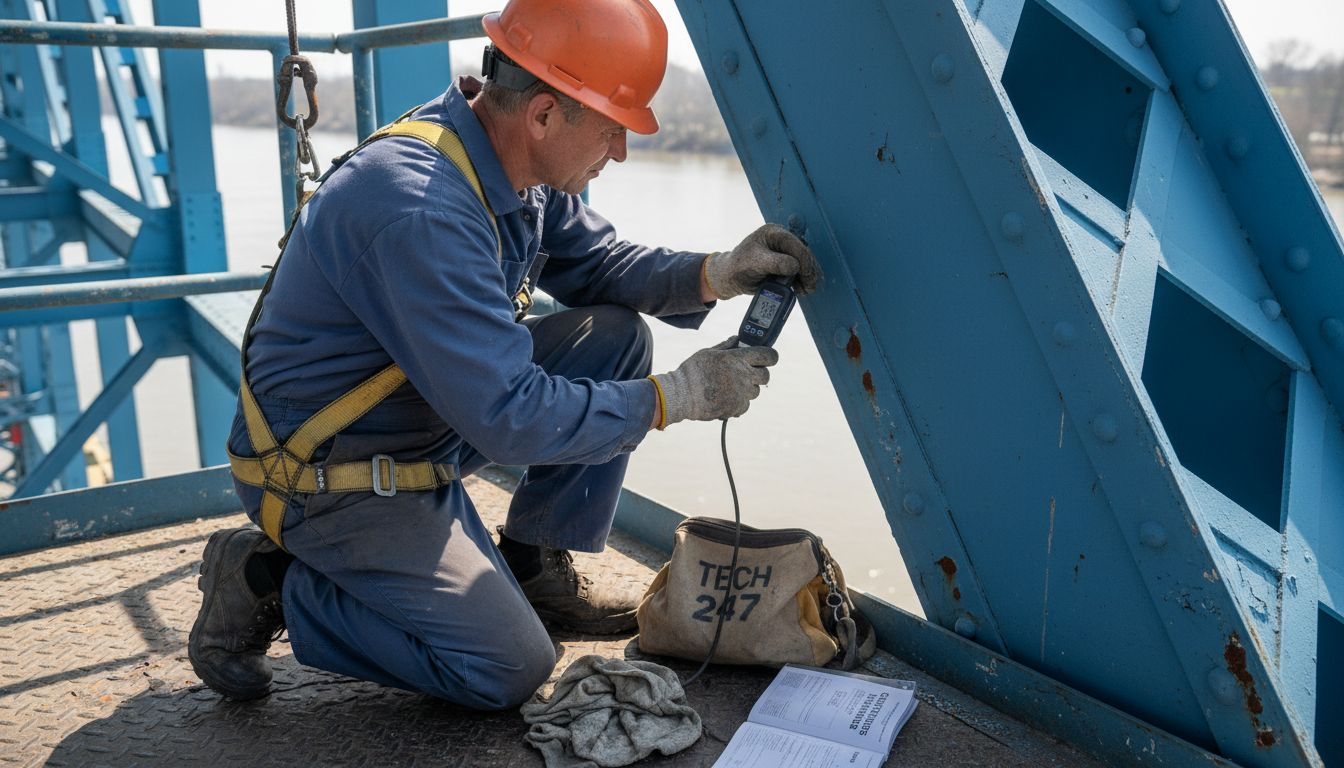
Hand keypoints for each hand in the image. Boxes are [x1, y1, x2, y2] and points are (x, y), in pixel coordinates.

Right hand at [649, 338, 778, 426]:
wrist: (682, 395)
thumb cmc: (693, 371)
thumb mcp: (709, 352)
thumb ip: (726, 346)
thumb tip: (737, 339)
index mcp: (738, 359)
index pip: (769, 355)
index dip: (770, 357)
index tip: (766, 358)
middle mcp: (744, 375)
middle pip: (766, 376)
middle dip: (758, 374)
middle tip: (746, 373)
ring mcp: (742, 393)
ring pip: (756, 392)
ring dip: (747, 389)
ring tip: (730, 387)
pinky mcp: (737, 407)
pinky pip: (746, 405)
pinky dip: (739, 403)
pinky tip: (725, 398)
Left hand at [702, 223, 821, 299]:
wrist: (730, 277)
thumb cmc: (739, 266)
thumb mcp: (755, 263)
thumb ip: (775, 262)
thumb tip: (795, 266)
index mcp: (773, 233)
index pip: (794, 245)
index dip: (803, 261)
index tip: (807, 276)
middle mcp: (781, 240)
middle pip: (802, 253)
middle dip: (808, 271)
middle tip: (810, 287)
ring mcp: (784, 251)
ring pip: (803, 262)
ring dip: (807, 277)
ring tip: (806, 290)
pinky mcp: (785, 263)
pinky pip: (798, 270)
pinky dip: (802, 280)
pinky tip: (802, 288)